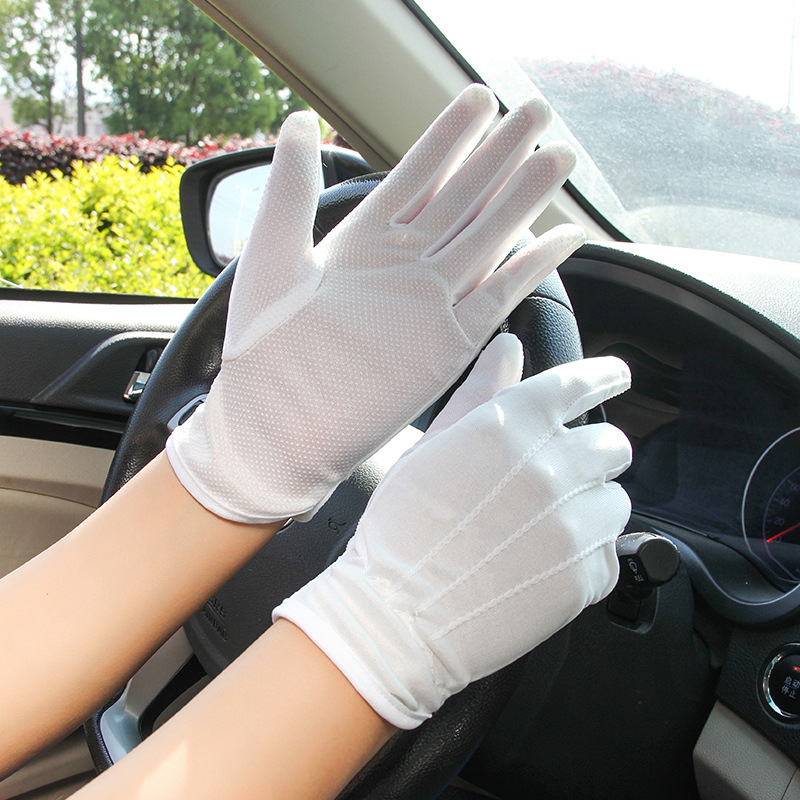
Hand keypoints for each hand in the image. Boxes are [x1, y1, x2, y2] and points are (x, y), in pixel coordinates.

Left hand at [167, 84, 585, 522]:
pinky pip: (500, 295)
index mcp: (362, 241)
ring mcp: (430, 303)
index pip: (416, 175)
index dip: (450, 137)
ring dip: (524, 198)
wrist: (278, 426)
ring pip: (489, 236)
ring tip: (558, 159)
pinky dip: (531, 267)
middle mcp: (404, 266)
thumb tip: (296, 119)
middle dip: (502, 153)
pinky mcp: (449, 344)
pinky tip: (559, 238)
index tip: (480, 99)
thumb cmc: (262, 349)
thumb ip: (290, 187)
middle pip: (464, 197)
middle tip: (539, 113)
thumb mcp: (270, 253)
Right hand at [274, 348, 631, 727]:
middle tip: (558, 476)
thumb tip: (509, 348)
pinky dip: (586, 555)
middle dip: (591, 455)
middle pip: (612, 446)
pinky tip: (542, 563)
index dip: (605, 377)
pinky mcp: (585, 577)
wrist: (398, 615)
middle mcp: (554, 467)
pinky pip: (609, 553)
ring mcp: (574, 525)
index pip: (582, 384)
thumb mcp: (432, 447)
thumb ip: (480, 392)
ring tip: (543, 528)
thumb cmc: (402, 529)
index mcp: (514, 426)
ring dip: (590, 507)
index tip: (616, 378)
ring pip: (615, 501)